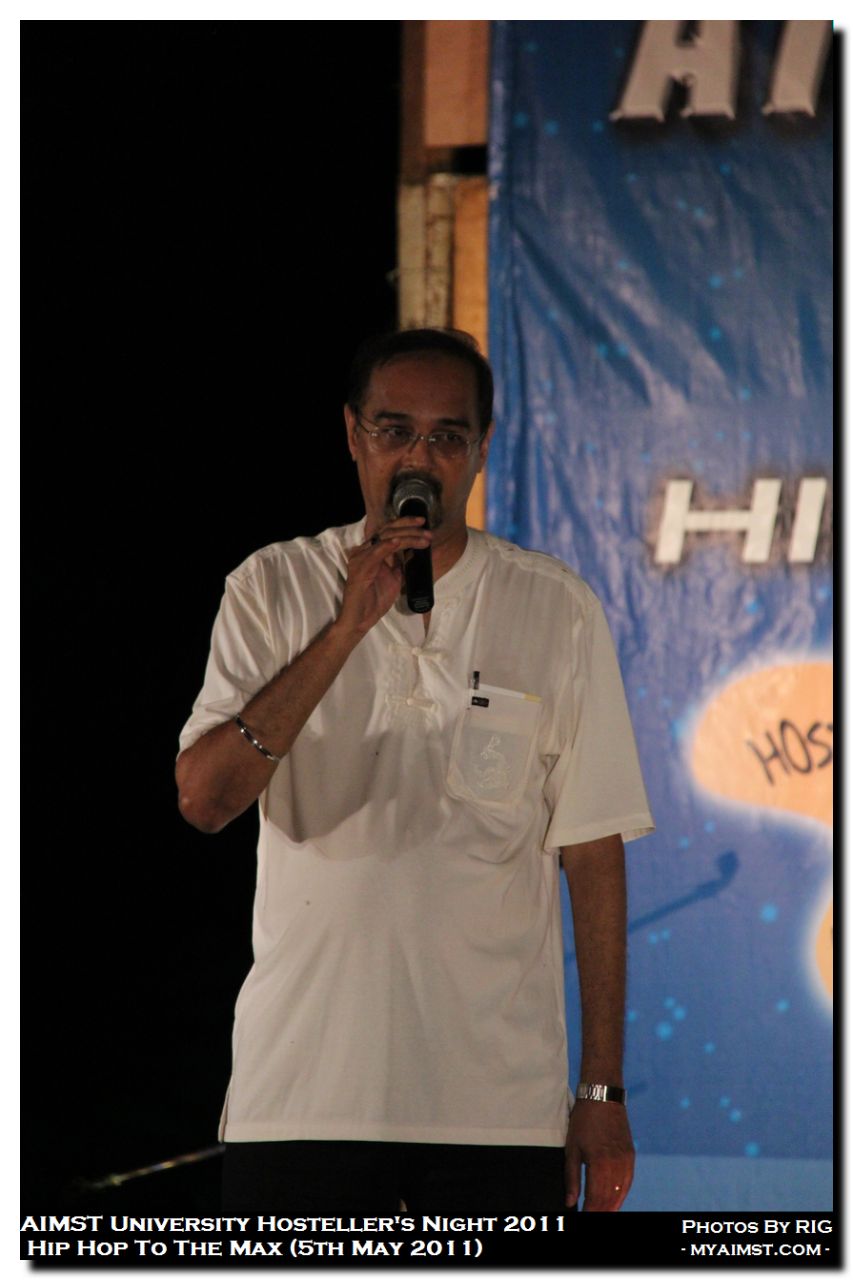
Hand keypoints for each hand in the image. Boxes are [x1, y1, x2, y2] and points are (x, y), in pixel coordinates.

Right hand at [338, 517, 431, 636]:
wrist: (360, 620)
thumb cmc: (374, 601)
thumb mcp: (395, 579)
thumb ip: (402, 565)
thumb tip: (416, 553)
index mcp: (370, 552)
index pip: (388, 530)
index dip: (405, 523)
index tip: (422, 523)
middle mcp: (363, 551)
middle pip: (387, 530)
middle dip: (409, 527)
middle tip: (427, 531)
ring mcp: (360, 558)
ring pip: (385, 538)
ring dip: (407, 537)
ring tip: (423, 540)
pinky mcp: (360, 568)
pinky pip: (375, 553)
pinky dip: (387, 546)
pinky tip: (398, 542)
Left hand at [565, 1100, 633, 1211]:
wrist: (603, 1097)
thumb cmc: (584, 1121)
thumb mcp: (572, 1148)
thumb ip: (571, 1178)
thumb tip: (570, 1201)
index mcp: (599, 1164)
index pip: (595, 1198)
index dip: (589, 1211)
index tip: (582, 1215)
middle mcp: (616, 1165)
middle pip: (609, 1198)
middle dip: (600, 1210)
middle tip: (591, 1215)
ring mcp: (626, 1160)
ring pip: (621, 1192)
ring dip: (612, 1205)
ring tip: (602, 1212)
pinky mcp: (630, 1155)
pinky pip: (628, 1181)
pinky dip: (622, 1193)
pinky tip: (615, 1199)